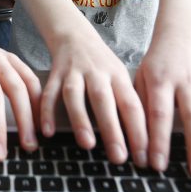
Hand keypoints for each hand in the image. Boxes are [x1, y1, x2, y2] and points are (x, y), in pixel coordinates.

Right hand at [42, 38, 147, 165]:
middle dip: (112, 130)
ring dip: (81, 120)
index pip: (131, 105)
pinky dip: (47, 112)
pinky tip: (48, 131)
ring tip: (87, 145)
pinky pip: (49, 93)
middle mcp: (96, 73)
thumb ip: (127, 102)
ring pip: (75, 95)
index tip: (143, 157)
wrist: (74, 34)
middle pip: (104, 100)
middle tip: (119, 157)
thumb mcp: (120, 77)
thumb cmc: (102, 64)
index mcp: (118, 76)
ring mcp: (73, 72)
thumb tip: (143, 140)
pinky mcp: (54, 73)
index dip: (139, 131)